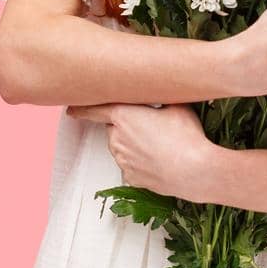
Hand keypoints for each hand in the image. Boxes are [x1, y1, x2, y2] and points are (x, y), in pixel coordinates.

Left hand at [65, 102, 219, 201]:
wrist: (195, 171)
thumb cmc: (186, 136)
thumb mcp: (177, 105)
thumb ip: (162, 97)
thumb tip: (165, 89)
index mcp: (123, 116)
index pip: (94, 110)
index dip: (82, 108)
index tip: (71, 109)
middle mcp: (116, 139)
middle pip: (115, 128)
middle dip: (128, 125)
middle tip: (152, 125)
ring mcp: (122, 160)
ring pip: (122, 147)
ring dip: (134, 144)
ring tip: (161, 144)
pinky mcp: (131, 178)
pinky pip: (131, 166)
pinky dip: (141, 162)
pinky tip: (160, 160)